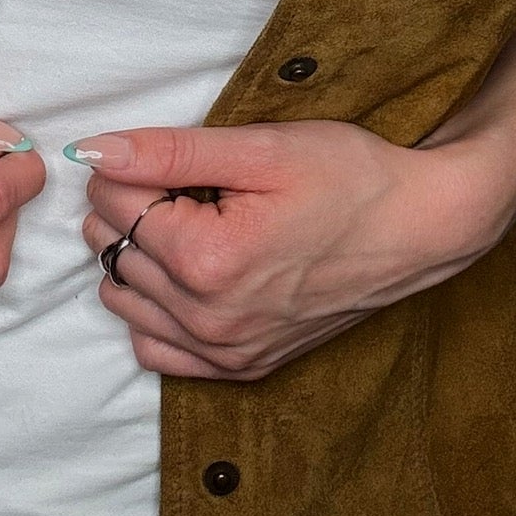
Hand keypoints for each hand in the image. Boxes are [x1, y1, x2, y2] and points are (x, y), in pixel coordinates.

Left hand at [76, 120, 515, 380]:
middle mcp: (209, 318)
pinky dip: (154, 309)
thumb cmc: (350, 177)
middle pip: (111, 247)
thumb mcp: (262, 147)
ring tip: (190, 223)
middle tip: (189, 186)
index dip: (131, 165)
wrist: (420, 228)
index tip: (174, 157)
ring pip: (122, 297)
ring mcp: (225, 351)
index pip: (111, 200)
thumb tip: (95, 149)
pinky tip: (188, 274)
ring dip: (137, 256)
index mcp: (208, 259)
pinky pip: (154, 348)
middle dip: (131, 206)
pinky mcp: (241, 368)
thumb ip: (170, 152)